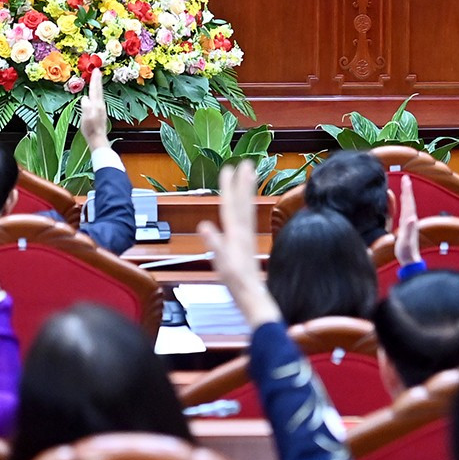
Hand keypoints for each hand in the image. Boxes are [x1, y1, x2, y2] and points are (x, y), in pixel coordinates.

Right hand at [79, 69, 109, 150]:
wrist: (98, 138)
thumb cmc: (91, 130)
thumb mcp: (86, 118)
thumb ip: (86, 107)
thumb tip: (84, 98)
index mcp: (96, 105)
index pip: (95, 89)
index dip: (95, 80)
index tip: (96, 70)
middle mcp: (100, 105)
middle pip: (98, 90)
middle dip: (97, 80)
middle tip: (97, 70)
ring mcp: (101, 109)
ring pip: (99, 94)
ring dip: (97, 86)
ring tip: (96, 79)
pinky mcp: (100, 113)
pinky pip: (98, 99)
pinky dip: (97, 93)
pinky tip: (95, 95)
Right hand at [197, 160, 280, 328]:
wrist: (253, 297)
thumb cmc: (237, 283)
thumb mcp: (222, 265)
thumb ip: (215, 244)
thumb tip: (205, 225)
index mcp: (236, 235)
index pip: (231, 205)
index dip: (229, 187)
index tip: (228, 168)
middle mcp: (243, 232)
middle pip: (243, 202)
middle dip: (243, 182)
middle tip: (247, 162)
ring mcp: (247, 236)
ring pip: (247, 208)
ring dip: (247, 191)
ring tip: (250, 175)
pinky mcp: (248, 242)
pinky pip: (248, 217)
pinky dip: (246, 206)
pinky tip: (244, 205)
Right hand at [394, 176, 421, 268]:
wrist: (410, 261)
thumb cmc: (407, 252)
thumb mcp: (405, 241)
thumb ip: (408, 230)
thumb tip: (411, 218)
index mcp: (409, 221)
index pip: (408, 202)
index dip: (407, 190)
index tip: (406, 179)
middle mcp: (411, 220)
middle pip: (409, 201)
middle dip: (407, 189)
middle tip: (406, 178)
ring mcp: (409, 223)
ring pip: (408, 205)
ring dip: (406, 194)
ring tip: (405, 185)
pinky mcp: (406, 227)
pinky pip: (404, 210)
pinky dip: (403, 203)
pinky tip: (401, 202)